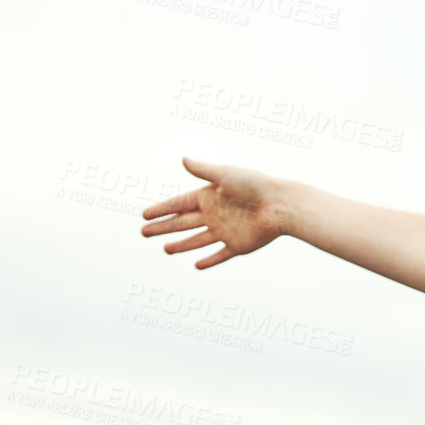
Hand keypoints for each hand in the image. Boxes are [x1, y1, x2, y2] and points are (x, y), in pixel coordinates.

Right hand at [140, 157, 286, 268]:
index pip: (179, 204)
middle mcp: (215, 214)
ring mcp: (225, 231)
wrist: (281, 206)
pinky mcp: (238, 246)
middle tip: (144, 232)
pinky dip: (209, 261)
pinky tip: (197, 265)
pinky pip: (220, 255)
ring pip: (197, 240)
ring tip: (165, 249)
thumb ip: (203, 170)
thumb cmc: (255, 185)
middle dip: (163, 227)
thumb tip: (183, 159)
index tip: (144, 215)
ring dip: (181, 245)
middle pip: (183, 223)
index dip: (162, 209)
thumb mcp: (225, 174)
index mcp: (209, 196)